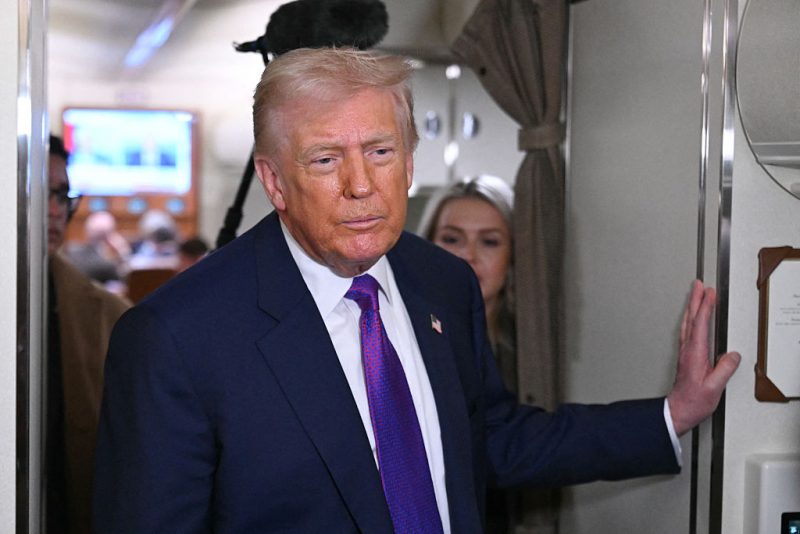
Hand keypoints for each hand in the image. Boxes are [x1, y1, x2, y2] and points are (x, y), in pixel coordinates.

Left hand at [667, 280, 740, 435]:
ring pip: (687, 323)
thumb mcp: (714, 387)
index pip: (700, 324)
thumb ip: (724, 370)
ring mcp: (685, 352)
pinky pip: (687, 330)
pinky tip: (692, 317)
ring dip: (692, 307)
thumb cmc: (694, 400)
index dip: (705, 306)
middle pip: (691, 319)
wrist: (679, 410)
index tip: (709, 292)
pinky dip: (690, 319)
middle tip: (699, 284)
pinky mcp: (686, 356)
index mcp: (695, 353)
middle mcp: (688, 350)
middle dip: (695, 300)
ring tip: (695, 294)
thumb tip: (732, 355)